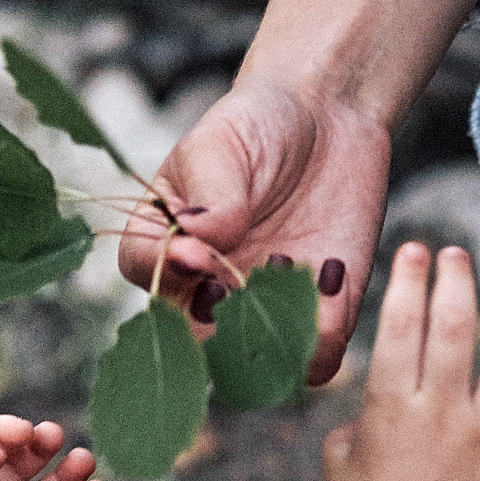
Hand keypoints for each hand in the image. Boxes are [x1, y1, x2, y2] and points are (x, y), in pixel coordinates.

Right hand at [116, 79, 389, 384]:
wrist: (330, 118)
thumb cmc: (258, 124)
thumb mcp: (223, 146)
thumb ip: (210, 194)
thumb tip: (198, 238)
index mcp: (163, 238)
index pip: (144, 269)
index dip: (166, 270)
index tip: (198, 253)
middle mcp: (205, 285)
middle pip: (192, 338)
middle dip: (219, 324)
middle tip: (248, 285)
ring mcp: (261, 306)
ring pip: (256, 362)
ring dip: (275, 338)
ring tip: (297, 274)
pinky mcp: (318, 311)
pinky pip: (317, 353)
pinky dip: (324, 335)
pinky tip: (334, 273)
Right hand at [323, 242, 479, 480]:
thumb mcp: (340, 458)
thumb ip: (359, 415)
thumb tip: (384, 395)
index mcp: (391, 409)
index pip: (402, 327)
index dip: (409, 281)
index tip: (414, 250)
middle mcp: (441, 414)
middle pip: (455, 328)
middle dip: (455, 279)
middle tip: (454, 253)